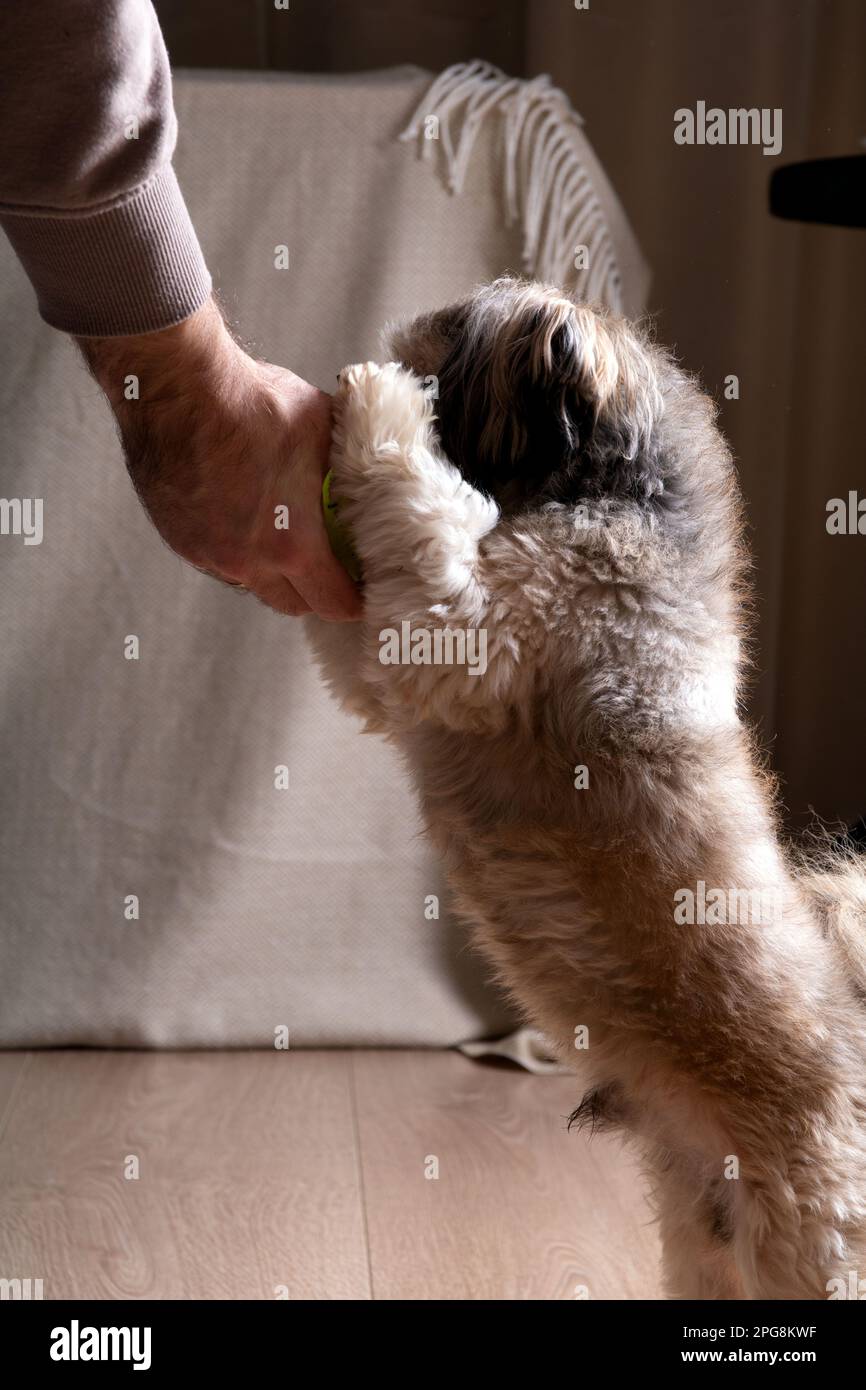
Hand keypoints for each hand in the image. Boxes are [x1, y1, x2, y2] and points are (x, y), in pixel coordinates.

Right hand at [76, 298, 361, 619]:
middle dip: (312, 592)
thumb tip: (361, 468)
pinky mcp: (178, 538)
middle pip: (291, 605)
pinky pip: (216, 561)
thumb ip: (342, 465)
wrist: (179, 384)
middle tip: (326, 568)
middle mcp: (247, 561)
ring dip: (269, 571)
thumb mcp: (322, 430)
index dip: (352, 601)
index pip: (333, 603)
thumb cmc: (255, 401)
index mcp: (293, 545)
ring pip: (250, 583)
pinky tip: (240, 516)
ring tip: (279, 536)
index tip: (360, 591)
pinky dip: (233, 549)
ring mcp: (208, 553)